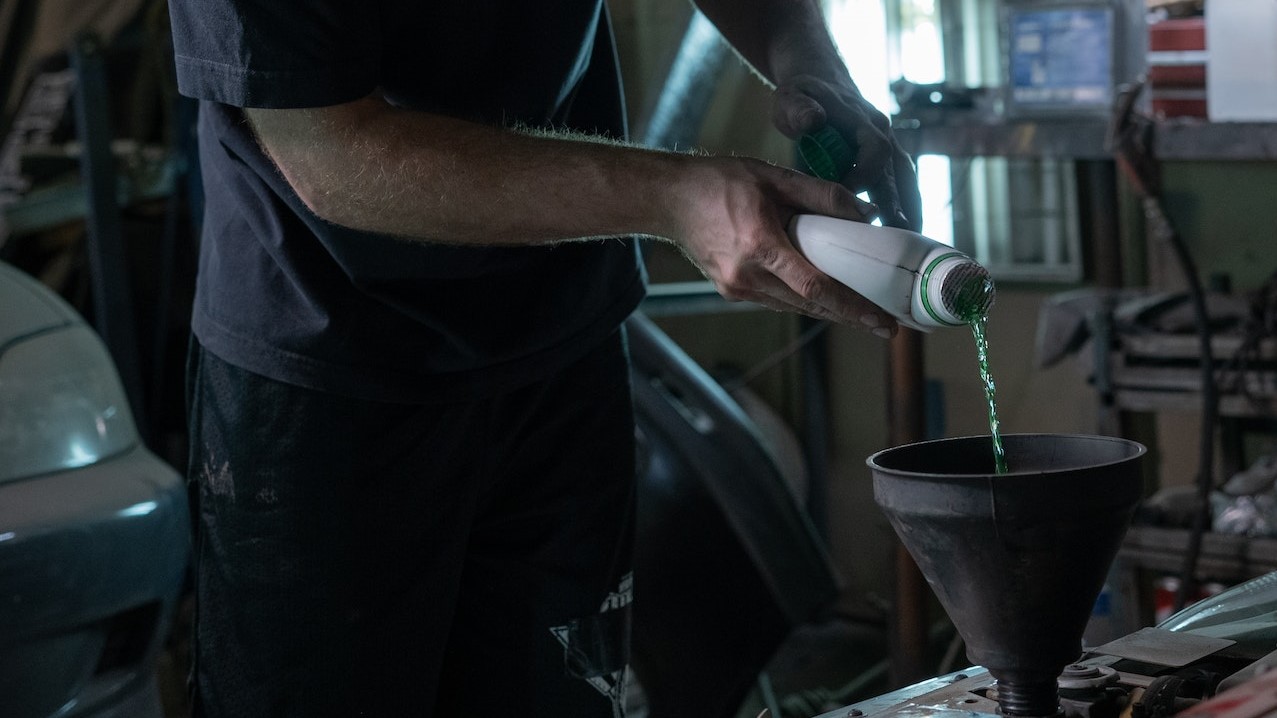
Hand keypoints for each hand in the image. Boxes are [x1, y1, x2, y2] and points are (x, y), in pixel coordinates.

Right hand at [667, 155, 897, 336]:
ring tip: (860, 309)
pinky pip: (776, 299)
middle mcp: (747, 276)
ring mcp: (736, 288)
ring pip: (794, 306)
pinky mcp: (731, 291)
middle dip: (849, 315)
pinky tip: (820, 293)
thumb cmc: (718, 183)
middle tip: (883, 323)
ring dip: (827, 309)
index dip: (852, 307)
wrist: (670, 199)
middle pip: (810, 305)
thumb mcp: (774, 177)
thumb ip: (822, 196)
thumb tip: (863, 214)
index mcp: (760, 246)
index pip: (816, 287)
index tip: (880, 322)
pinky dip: (801, 297)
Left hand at [771, 75, 922, 231]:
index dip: (864, 178)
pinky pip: (902, 184)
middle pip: (899, 173)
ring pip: (907, 181)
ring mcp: (888, 145)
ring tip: (912, 243)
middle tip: (899, 237)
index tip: (848, 204)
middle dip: (900, 206)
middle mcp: (883, 133)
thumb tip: (811, 120)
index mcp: (862, 120)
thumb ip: (798, 109)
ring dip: (911, 210)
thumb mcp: (792, 97)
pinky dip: (906, 206)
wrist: (820, 81)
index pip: (874, 152)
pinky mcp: (886, 158)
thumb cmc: (802, 94)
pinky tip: (904, 233)